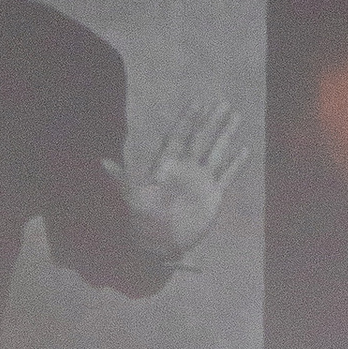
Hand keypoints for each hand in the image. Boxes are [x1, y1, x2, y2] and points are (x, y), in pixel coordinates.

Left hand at [108, 99, 247, 266]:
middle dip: (212, 121)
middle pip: (201, 139)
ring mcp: (201, 182)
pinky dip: (236, 165)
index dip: (188, 119)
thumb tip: (102, 163)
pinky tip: (245, 150)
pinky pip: (227, 177)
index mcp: (168, 166)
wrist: (157, 246)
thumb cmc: (141, 222)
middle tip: (223, 102)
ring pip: (216, 153)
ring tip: (237, 116)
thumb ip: (121, 180)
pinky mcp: (213, 197)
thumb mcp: (130, 199)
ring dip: (226, 135)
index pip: (180, 136)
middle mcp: (186, 169)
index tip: (198, 102)